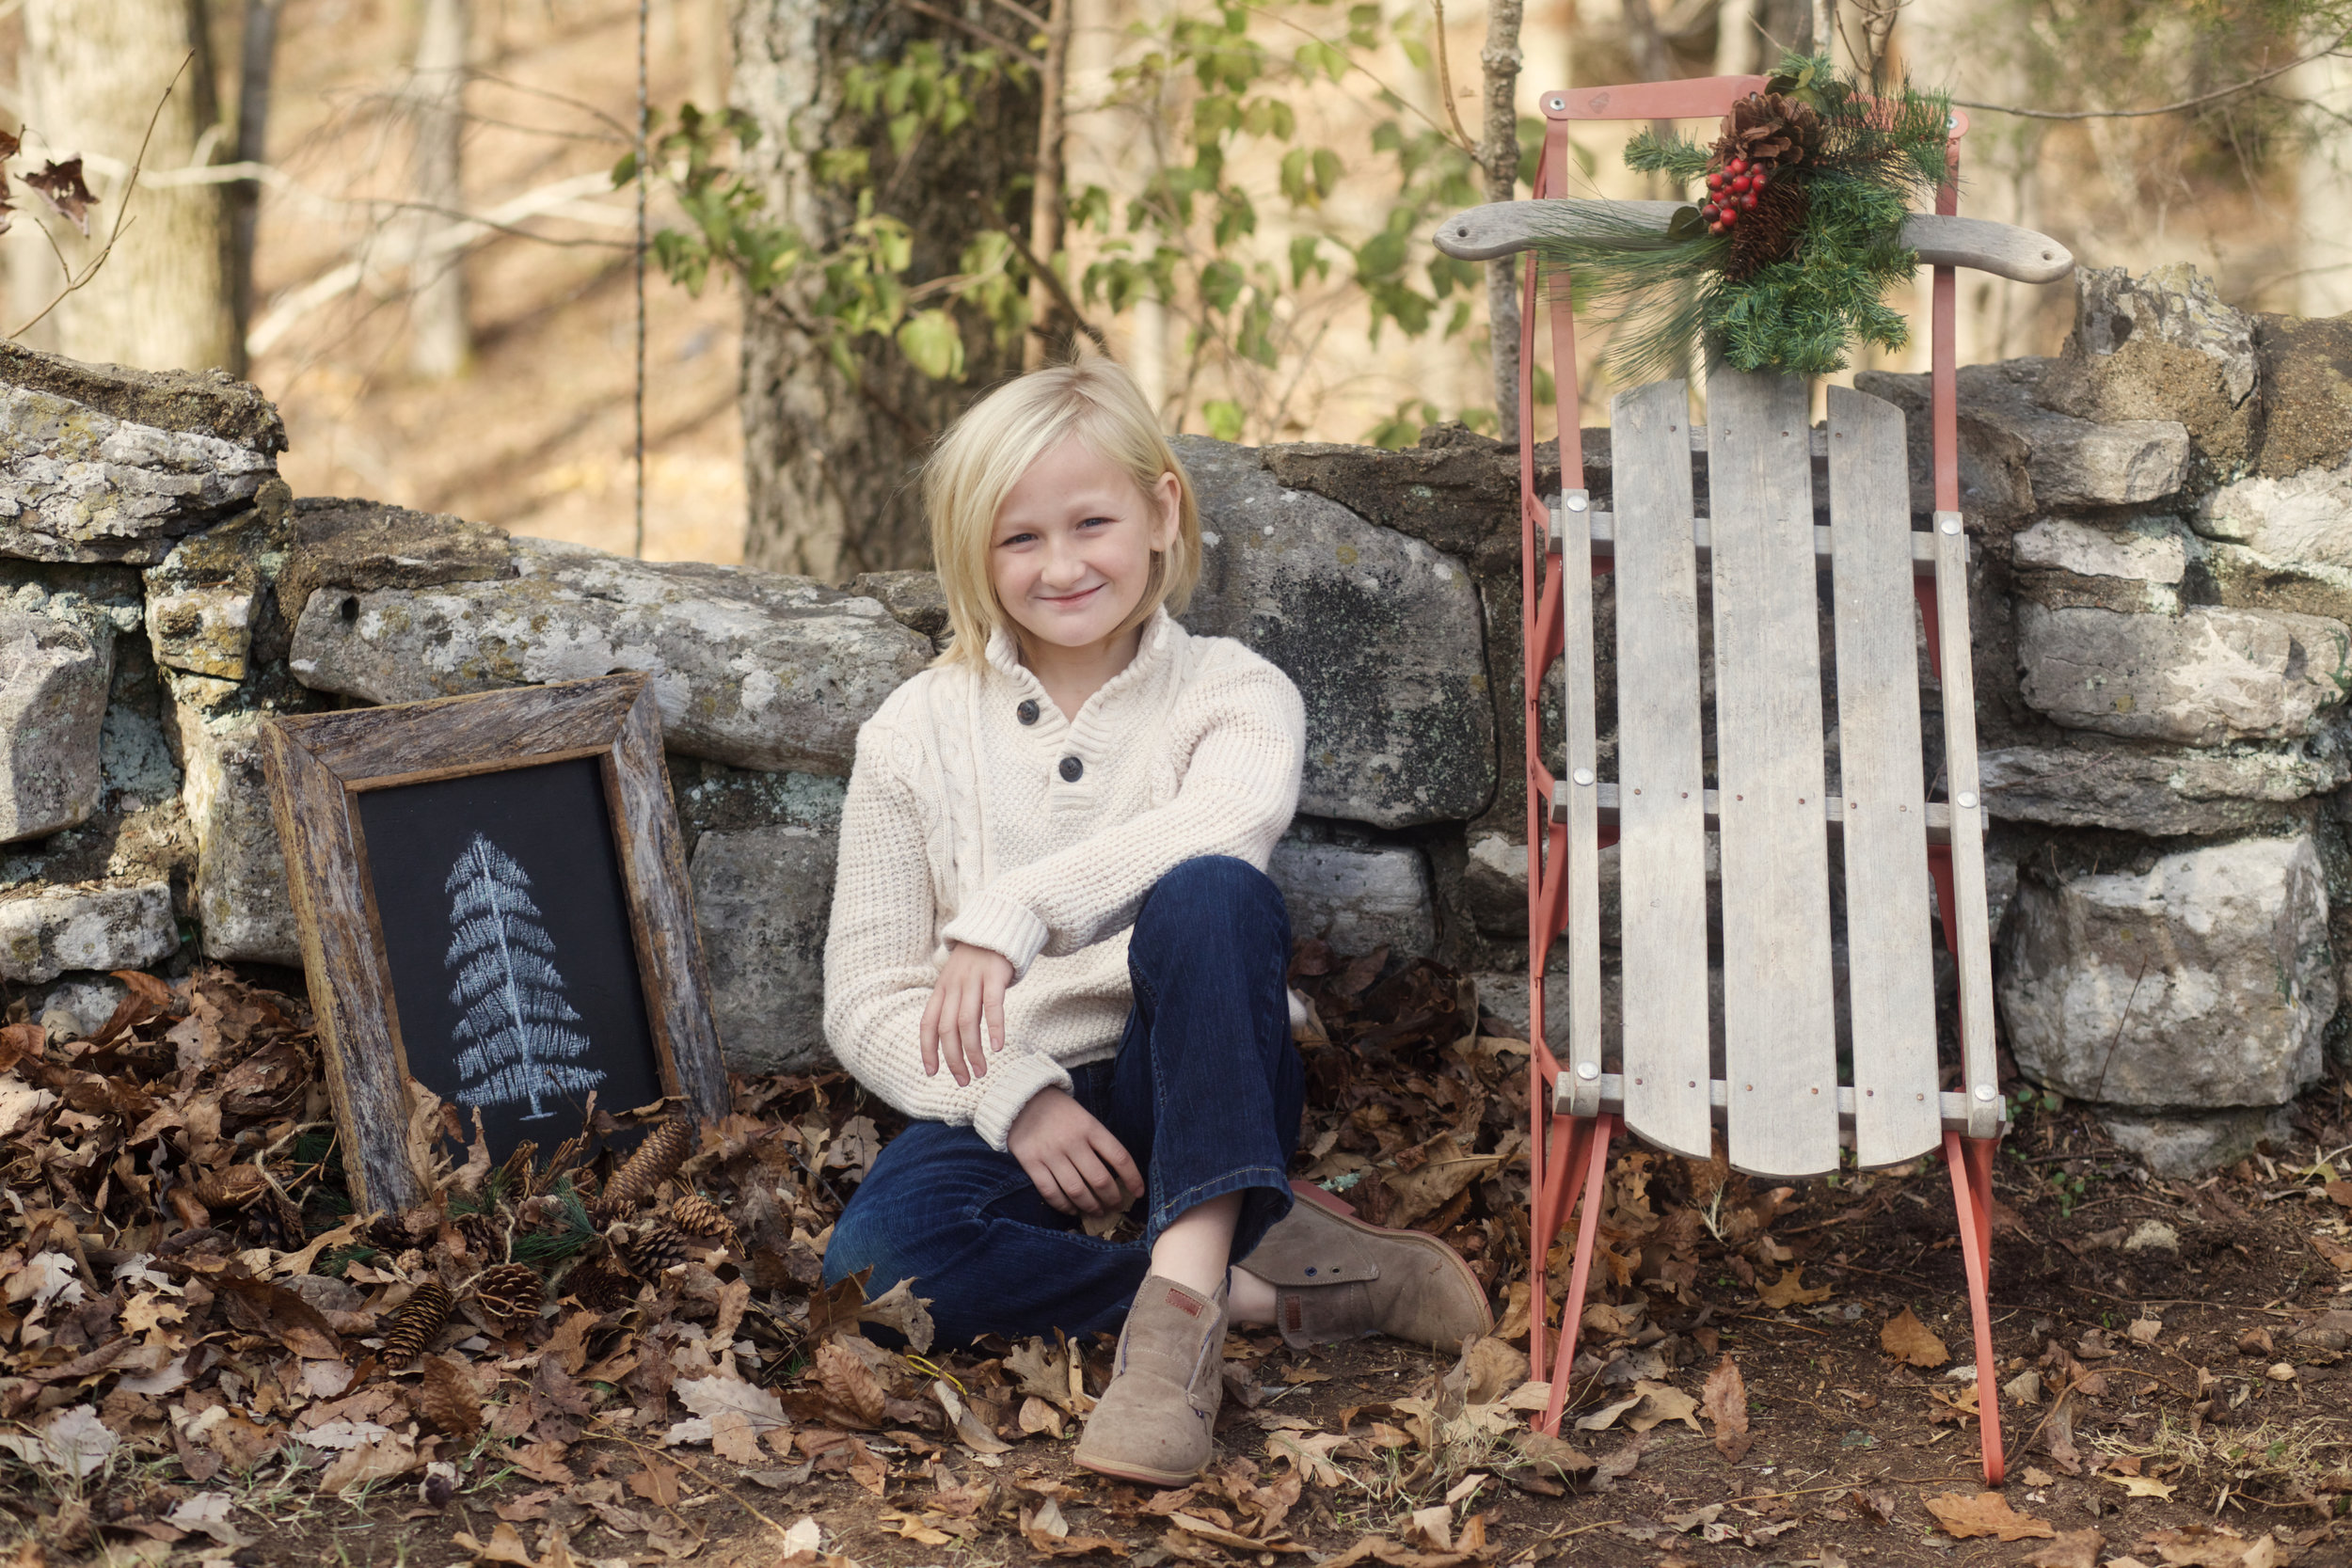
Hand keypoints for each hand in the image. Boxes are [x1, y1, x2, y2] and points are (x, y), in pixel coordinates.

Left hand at [921, 941, 1014, 1085]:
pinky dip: (994, 1028)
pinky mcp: (995, 975)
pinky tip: (998, 1046)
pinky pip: (992, 1005)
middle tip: (964, 1080)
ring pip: (967, 1022)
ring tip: (981, 1071)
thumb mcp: (958, 980)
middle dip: (953, 1059)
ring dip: (972, 1051)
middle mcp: (953, 986)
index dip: (927, 1050)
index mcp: (941, 989)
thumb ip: (954, 1004)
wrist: (998, 926)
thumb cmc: (978, 961)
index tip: (932, 1073)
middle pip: (947, 1029)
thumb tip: (953, 1039)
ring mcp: (973, 979)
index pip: (927, 1024)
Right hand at [1007, 1088, 1143, 1216]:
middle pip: (1099, 1179)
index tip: (1138, 1192)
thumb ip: (1098, 1141)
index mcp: (1090, 1127)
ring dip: (1091, 1206)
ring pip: (1077, 1190)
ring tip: (1097, 1211)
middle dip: (1112, 1198)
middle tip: (1116, 1206)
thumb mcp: (1084, 1117)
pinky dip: (1064, 1206)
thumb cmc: (1059, 1110)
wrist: (1021, 1099)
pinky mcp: (1031, 1163)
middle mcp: (1072, 1142)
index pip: (1119, 1157)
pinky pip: (1051, 1192)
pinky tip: (1073, 1209)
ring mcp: (1051, 1154)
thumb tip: (1115, 1173)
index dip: (1133, 1178)